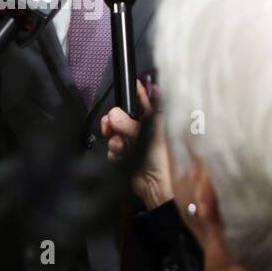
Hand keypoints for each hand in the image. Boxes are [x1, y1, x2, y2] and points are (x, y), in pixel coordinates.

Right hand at [101, 81, 171, 210]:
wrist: (154, 187)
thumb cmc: (161, 162)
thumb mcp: (147, 139)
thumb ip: (129, 125)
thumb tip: (112, 116)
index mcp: (153, 121)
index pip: (144, 100)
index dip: (137, 91)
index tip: (132, 82)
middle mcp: (142, 129)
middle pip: (121, 115)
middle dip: (114, 122)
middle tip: (110, 127)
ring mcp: (133, 141)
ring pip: (114, 132)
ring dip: (115, 141)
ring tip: (122, 150)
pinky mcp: (124, 153)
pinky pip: (111, 146)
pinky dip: (114, 152)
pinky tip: (120, 157)